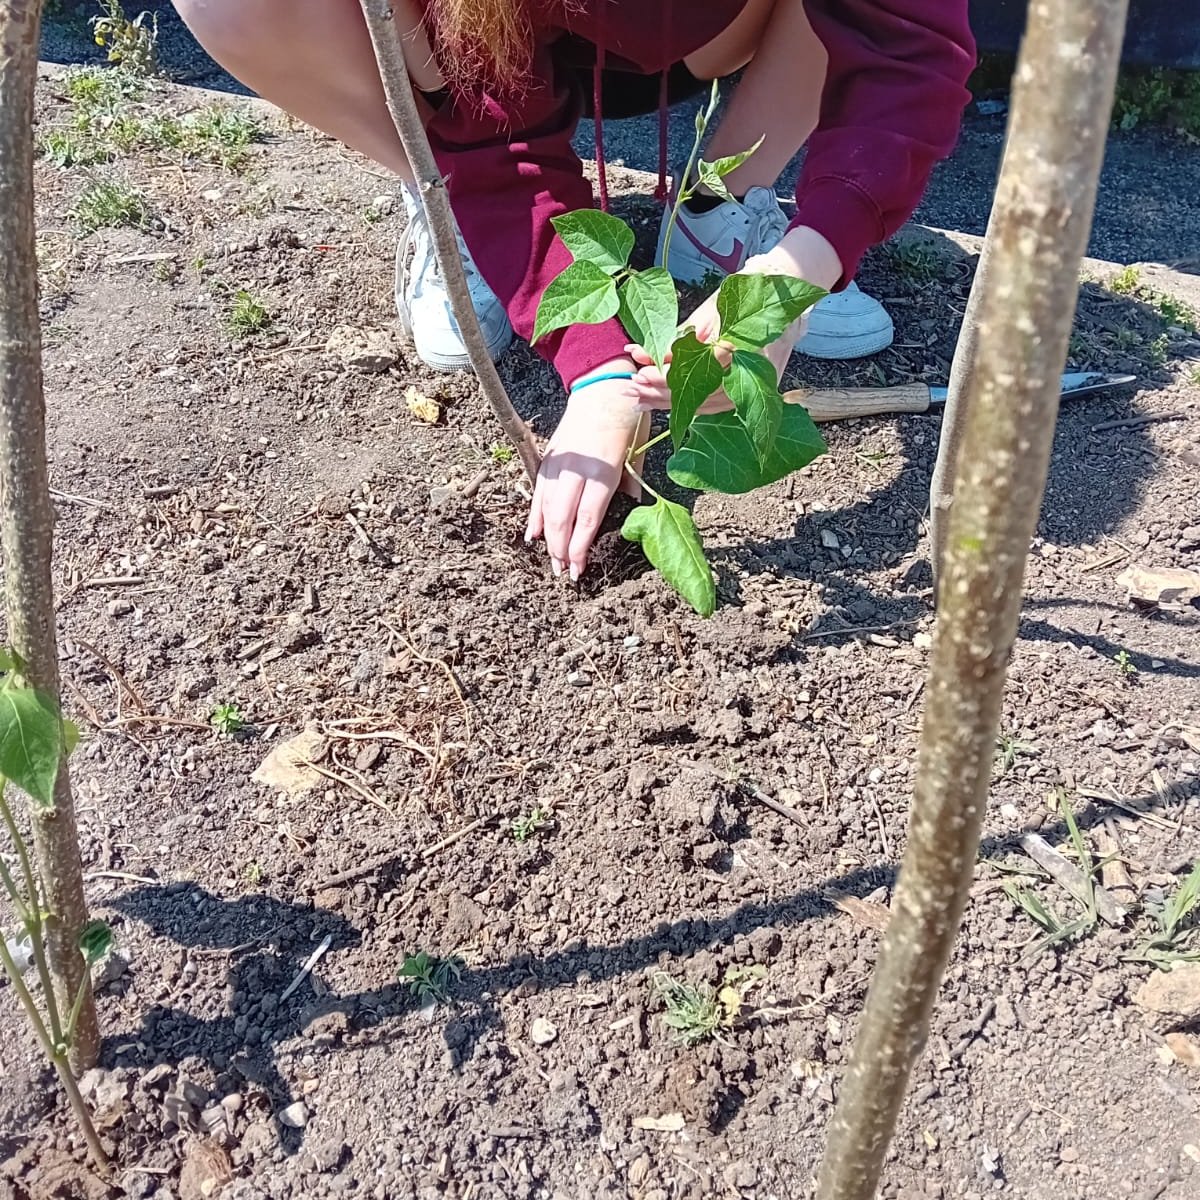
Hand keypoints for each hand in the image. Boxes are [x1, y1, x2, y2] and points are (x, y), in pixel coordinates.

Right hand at [524, 362, 646, 580]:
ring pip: (547, 506)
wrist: (603, 384)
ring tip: (550, 561)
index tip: (578, 568)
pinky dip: (536, 513)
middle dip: (561, 549)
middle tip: (563, 573)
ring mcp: (561, 462)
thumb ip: (633, 484)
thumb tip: (630, 511)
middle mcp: (579, 467)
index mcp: (604, 468)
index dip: (580, 546)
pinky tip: (534, 534)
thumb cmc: (628, 418)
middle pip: (563, 516)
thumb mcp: (639, 451)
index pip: (588, 517)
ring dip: (547, 537)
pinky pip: (539, 491)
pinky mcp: (550, 456)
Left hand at [628, 225, 843, 411]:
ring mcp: (756, 383)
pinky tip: (663, 403)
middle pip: (701, 393)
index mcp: (746, 345)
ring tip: (640, 399)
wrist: (785, 293)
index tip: (640, 369)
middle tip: (634, 388)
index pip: (701, 369)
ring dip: (671, 403)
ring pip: (706, 404)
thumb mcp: (711, 309)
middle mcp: (753, 370)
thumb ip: (681, 337)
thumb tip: (643, 354)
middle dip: (663, 392)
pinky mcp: (752, 389)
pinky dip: (688, 405)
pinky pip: (715, 405)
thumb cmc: (747, 293)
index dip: (668, 374)